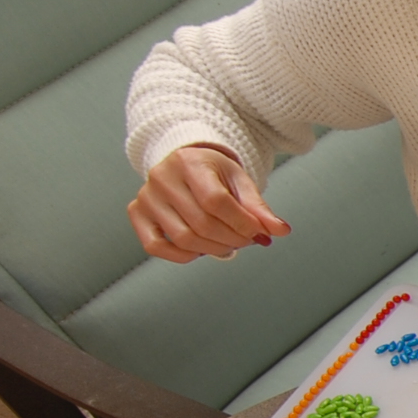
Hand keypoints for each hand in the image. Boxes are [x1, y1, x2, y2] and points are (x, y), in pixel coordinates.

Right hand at [128, 144, 289, 262]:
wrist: (183, 162)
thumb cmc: (213, 172)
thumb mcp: (238, 180)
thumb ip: (258, 207)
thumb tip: (280, 230)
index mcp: (188, 162)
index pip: (216, 201)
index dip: (241, 223)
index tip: (258, 232)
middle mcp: (162, 178)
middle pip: (202, 223)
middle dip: (233, 239)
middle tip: (248, 240)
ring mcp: (146, 197)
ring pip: (183, 238)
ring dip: (214, 249)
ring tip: (230, 244)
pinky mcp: (137, 213)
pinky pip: (156, 246)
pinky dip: (183, 256)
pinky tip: (202, 249)